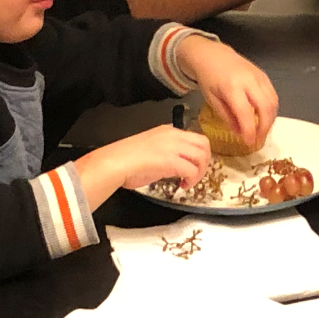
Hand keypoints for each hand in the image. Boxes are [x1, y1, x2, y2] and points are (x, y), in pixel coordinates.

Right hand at [78, 124, 212, 200]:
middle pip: (204, 144)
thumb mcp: (150, 149)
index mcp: (168, 131)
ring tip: (189, 182)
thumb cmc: (125, 160)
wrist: (114, 163)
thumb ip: (165, 153)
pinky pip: (192, 170)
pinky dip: (192, 180)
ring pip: (201, 156)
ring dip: (199, 172)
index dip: (197, 154)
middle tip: (195, 175)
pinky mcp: (171, 161)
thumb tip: (173, 166)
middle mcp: (173, 135)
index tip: (191, 167)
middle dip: (204, 162)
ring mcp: (172, 147)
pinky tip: (183, 186)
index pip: (194, 138)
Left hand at [182, 39, 278, 153]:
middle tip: (259, 139)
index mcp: (232, 87)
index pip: (246, 113)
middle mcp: (249, 81)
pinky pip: (273, 94)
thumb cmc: (209, 78)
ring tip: (262, 130)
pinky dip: (271, 108)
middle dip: (265, 127)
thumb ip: (227, 116)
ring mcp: (259, 76)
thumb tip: (241, 134)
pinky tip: (264, 116)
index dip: (249, 131)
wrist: (212, 55)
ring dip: (270, 119)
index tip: (249, 143)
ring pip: (273, 101)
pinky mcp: (264, 75)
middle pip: (265, 107)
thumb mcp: (212, 99)